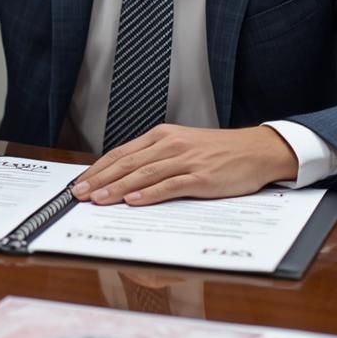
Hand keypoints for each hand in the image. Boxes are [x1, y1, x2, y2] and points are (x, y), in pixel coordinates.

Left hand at [72, 125, 296, 205]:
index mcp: (163, 136)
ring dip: (117, 188)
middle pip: (127, 163)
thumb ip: (156, 159)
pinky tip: (134, 201)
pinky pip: (170, 185)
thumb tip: (125, 178)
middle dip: (100, 180)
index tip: (80, 183)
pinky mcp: (201, 177)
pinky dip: (149, 194)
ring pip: (144, 174)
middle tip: (79, 194)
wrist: (256, 150)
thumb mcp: (183, 146)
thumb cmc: (220, 152)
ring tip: (99, 200)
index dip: (98, 169)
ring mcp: (186, 161)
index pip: (122, 153)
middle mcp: (170, 145)